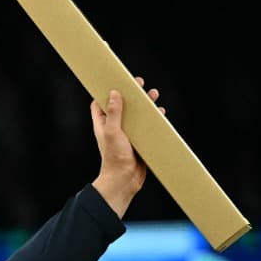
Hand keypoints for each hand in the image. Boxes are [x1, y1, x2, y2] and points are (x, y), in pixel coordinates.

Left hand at [91, 77, 160, 217]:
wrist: (124, 180)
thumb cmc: (114, 157)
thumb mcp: (113, 132)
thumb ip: (114, 113)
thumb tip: (114, 93)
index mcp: (102, 124)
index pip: (100, 103)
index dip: (106, 91)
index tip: (113, 79)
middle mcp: (114, 127)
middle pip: (121, 105)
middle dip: (130, 93)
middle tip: (138, 82)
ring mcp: (127, 134)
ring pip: (136, 114)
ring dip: (144, 104)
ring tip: (153, 94)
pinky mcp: (139, 140)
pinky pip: (146, 126)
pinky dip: (153, 118)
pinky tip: (160, 113)